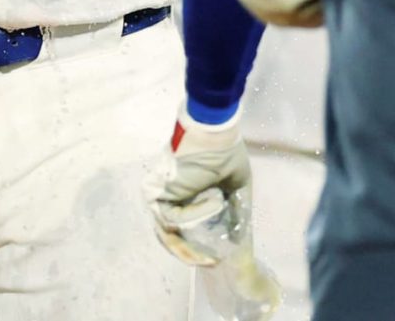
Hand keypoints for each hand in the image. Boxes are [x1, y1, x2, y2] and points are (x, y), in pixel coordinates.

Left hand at [148, 109, 253, 266]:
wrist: (215, 132)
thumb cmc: (225, 154)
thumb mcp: (235, 189)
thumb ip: (235, 214)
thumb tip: (237, 241)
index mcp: (180, 196)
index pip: (178, 230)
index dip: (194, 248)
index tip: (214, 259)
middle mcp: (165, 197)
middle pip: (169, 237)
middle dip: (190, 254)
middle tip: (210, 262)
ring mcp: (158, 195)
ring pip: (166, 233)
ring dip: (190, 246)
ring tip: (210, 254)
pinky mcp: (157, 192)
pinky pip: (173, 217)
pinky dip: (196, 214)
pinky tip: (215, 202)